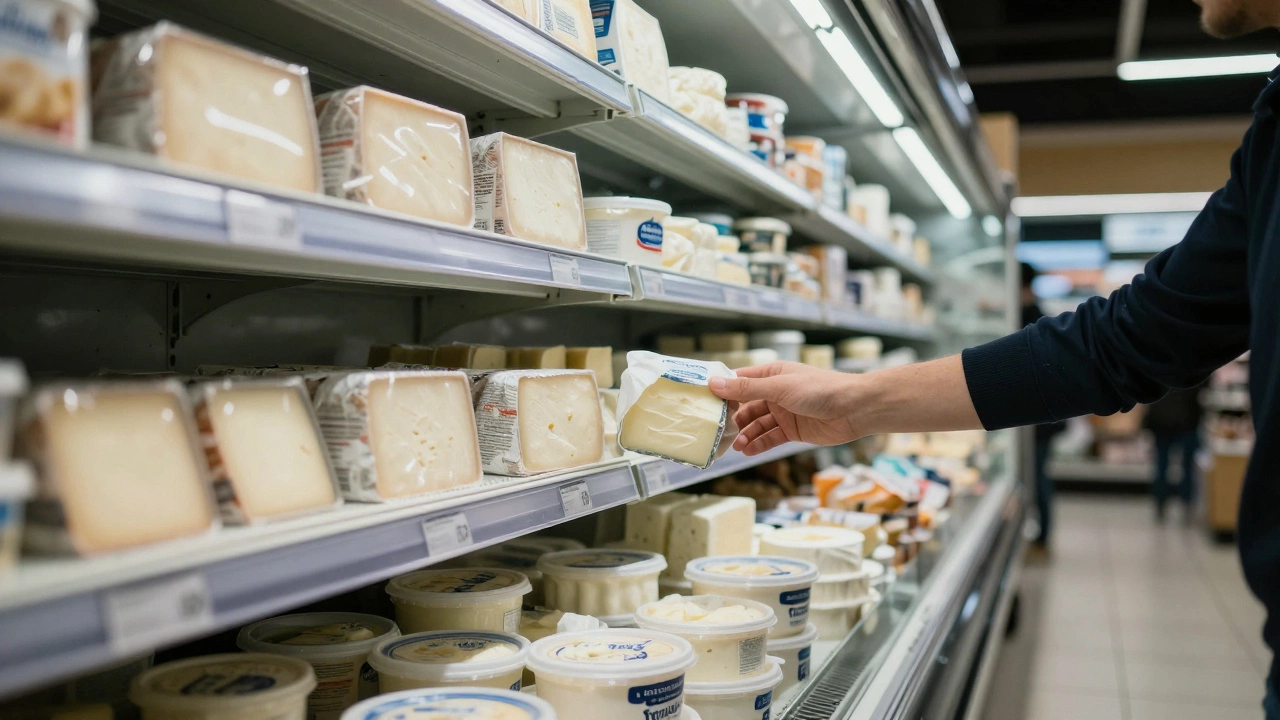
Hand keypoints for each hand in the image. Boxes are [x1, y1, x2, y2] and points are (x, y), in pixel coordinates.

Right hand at [709, 362, 863, 454]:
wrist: (854, 409)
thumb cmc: (819, 389)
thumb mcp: (779, 387)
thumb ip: (747, 389)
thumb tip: (714, 384)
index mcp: (772, 374)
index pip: (740, 381)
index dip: (723, 391)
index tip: (703, 402)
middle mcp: (776, 392)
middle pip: (746, 406)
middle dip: (733, 419)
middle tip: (718, 432)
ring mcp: (784, 412)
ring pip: (757, 424)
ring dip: (745, 435)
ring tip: (735, 446)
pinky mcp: (793, 430)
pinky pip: (770, 437)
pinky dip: (759, 444)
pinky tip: (748, 451)